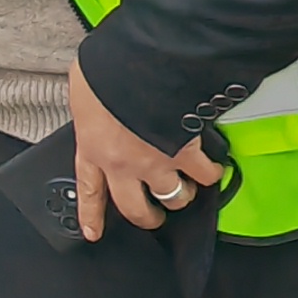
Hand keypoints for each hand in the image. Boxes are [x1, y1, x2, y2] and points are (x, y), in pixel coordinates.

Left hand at [67, 60, 227, 241]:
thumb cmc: (105, 71)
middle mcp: (122, 165)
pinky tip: (212, 165)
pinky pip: (205, 176)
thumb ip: (92, 107)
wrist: (137, 64)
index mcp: (92, 147)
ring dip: (182, 193)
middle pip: (137, 210)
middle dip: (149, 216)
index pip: (89, 190)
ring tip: (188, 185)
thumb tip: (97, 102)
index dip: (92, 215)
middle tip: (156, 213)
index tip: (94, 234)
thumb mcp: (84, 88)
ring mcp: (155, 164)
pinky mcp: (185, 156)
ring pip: (174, 198)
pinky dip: (211, 172)